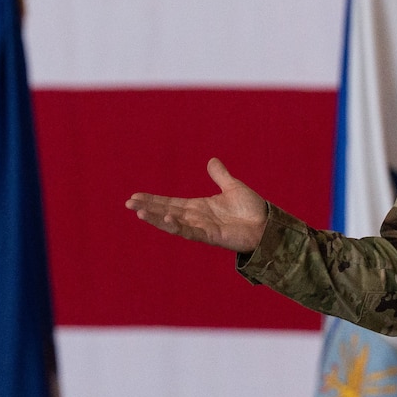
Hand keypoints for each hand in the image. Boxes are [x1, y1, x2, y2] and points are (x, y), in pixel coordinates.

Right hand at [126, 158, 268, 252]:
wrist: (268, 225)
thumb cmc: (252, 210)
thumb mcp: (233, 187)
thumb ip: (220, 175)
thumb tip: (212, 160)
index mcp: (198, 207)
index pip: (170, 203)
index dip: (153, 200)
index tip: (136, 196)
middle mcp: (196, 218)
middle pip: (166, 212)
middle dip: (147, 208)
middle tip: (128, 203)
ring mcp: (201, 228)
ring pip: (172, 223)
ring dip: (155, 218)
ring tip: (138, 212)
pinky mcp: (210, 236)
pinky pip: (189, 231)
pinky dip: (176, 226)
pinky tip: (164, 219)